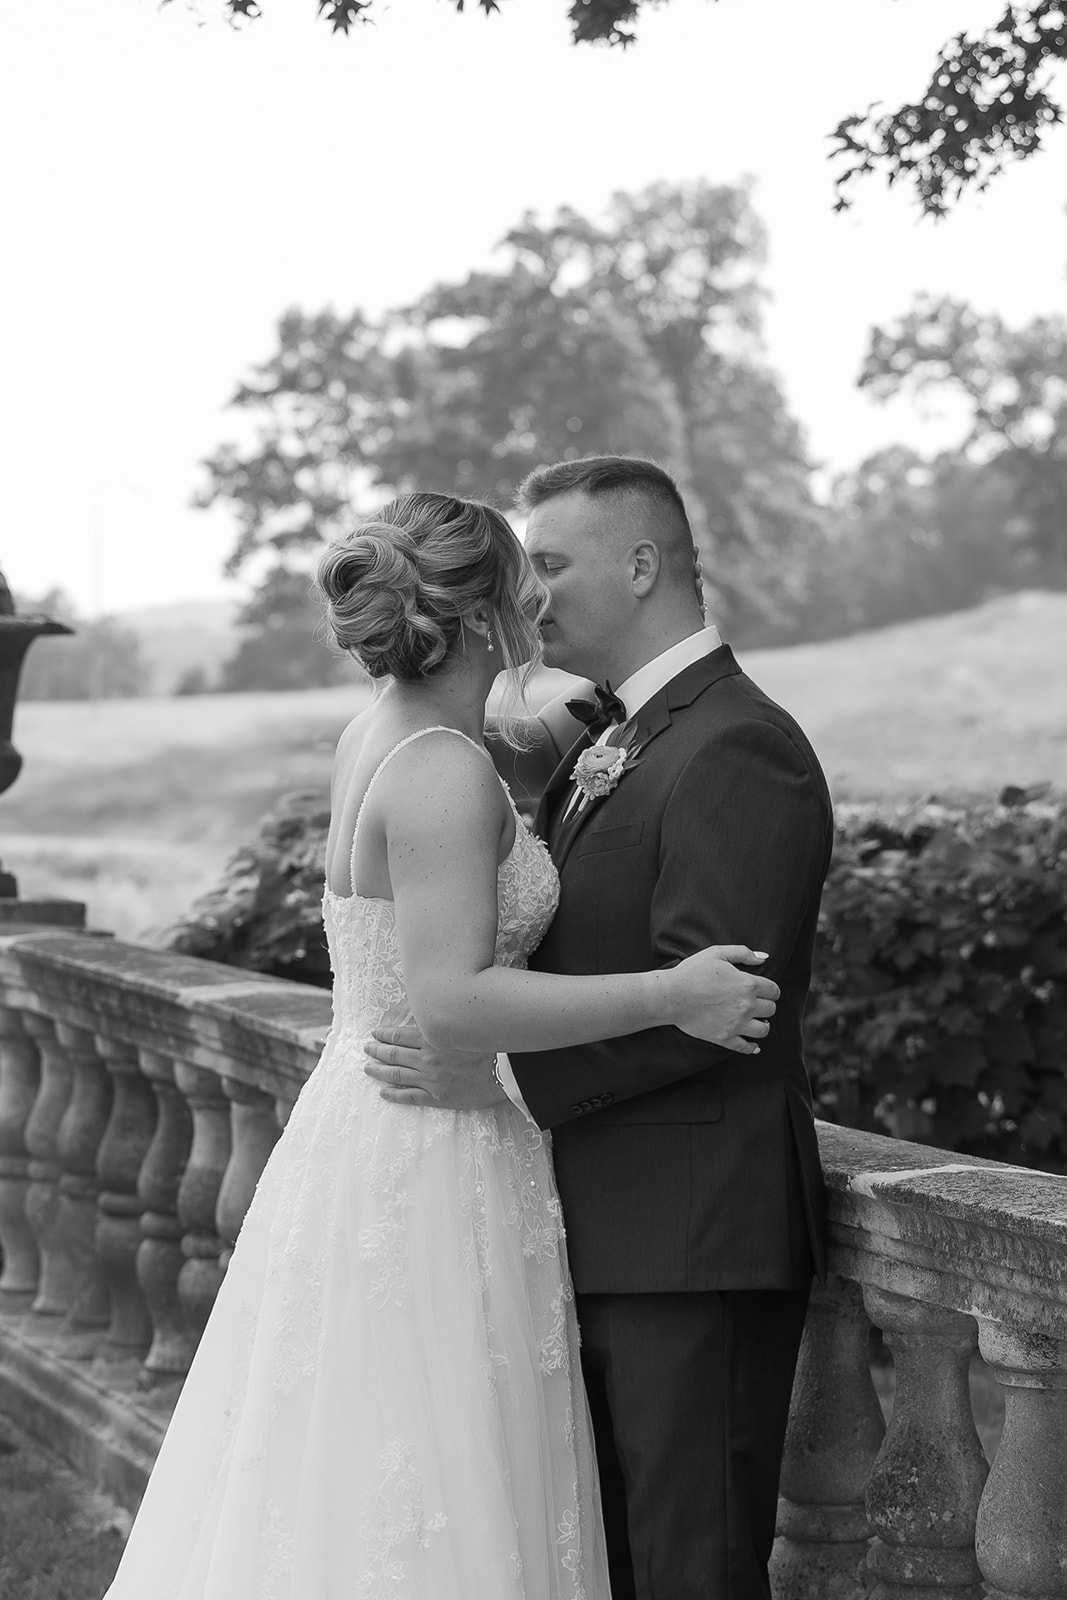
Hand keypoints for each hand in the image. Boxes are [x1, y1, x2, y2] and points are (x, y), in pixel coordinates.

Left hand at [363, 1025, 507, 1109]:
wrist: (506, 1070)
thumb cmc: (489, 1044)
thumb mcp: (462, 1024)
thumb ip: (442, 1021)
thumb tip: (427, 1014)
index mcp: (432, 1038)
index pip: (399, 1035)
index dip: (383, 1034)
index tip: (374, 1033)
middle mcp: (426, 1058)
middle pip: (393, 1054)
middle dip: (376, 1051)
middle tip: (366, 1049)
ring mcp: (430, 1079)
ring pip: (396, 1075)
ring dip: (379, 1071)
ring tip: (368, 1068)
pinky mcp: (438, 1096)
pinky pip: (410, 1097)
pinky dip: (394, 1095)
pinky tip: (383, 1092)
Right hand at [667, 946, 778, 1051]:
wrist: (671, 996)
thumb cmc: (692, 972)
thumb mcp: (717, 953)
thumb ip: (743, 953)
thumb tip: (763, 958)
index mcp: (748, 984)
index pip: (774, 991)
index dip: (771, 990)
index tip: (765, 991)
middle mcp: (746, 1006)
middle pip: (771, 1010)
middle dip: (766, 1005)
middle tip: (757, 1004)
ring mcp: (736, 1024)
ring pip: (763, 1030)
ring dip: (762, 1025)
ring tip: (756, 1021)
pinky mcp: (725, 1038)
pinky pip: (746, 1047)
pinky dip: (752, 1047)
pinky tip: (753, 1045)